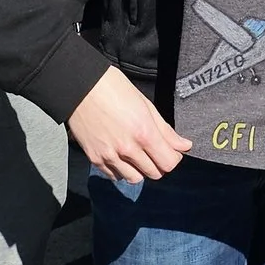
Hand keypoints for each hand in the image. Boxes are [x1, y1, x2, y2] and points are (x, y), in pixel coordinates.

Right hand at [66, 67, 191, 183]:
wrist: (79, 86)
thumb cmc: (114, 89)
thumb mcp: (145, 104)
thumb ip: (165, 130)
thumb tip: (185, 146)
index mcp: (144, 132)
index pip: (168, 163)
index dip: (173, 158)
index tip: (170, 150)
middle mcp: (127, 148)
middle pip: (154, 173)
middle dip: (158, 164)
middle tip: (154, 150)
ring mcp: (109, 155)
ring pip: (135, 178)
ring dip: (140, 170)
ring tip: (137, 154)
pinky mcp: (94, 158)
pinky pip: (115, 176)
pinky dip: (121, 170)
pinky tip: (121, 156)